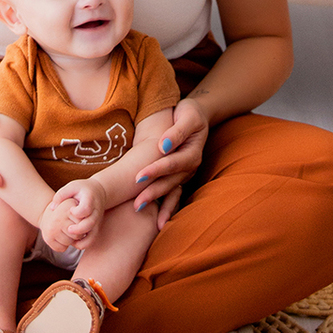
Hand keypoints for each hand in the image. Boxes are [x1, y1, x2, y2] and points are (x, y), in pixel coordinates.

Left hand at [42, 179, 103, 250]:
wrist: (99, 192)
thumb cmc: (82, 189)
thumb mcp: (72, 186)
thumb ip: (61, 195)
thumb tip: (52, 208)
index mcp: (89, 199)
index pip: (86, 208)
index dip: (77, 212)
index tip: (70, 211)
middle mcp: (95, 211)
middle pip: (90, 223)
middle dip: (78, 229)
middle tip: (68, 229)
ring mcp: (97, 221)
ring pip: (92, 235)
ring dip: (81, 240)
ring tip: (70, 240)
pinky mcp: (96, 228)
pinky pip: (92, 240)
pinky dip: (83, 244)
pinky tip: (73, 242)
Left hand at [133, 98, 208, 228]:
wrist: (197, 116)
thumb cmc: (190, 113)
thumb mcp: (188, 116)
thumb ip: (177, 131)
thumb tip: (163, 145)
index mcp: (192, 153)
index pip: (173, 164)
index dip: (156, 170)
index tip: (138, 177)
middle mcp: (190, 167)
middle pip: (170, 182)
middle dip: (153, 192)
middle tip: (135, 203)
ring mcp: (185, 174)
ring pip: (170, 190)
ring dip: (156, 202)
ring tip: (138, 209)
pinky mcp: (179, 176)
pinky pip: (172, 194)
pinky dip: (164, 206)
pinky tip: (154, 219)